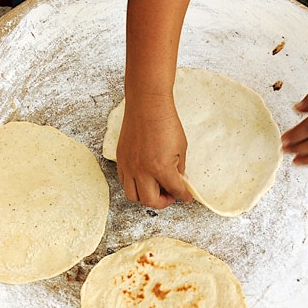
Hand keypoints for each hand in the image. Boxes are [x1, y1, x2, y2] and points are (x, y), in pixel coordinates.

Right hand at [116, 94, 192, 208]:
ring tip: (155, 188)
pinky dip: (134, 185)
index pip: (175, 191)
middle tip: (170, 195)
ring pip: (133, 196)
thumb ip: (179, 168)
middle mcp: (142, 171)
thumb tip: (179, 181)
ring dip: (146, 196)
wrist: (147, 105)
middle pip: (150, 201)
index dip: (183, 196)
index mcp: (161, 168)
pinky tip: (143, 177)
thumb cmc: (165, 122)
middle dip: (163, 202)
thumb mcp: (181, 148)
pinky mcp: (121, 159)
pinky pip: (124, 181)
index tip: (186, 197)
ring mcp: (129, 166)